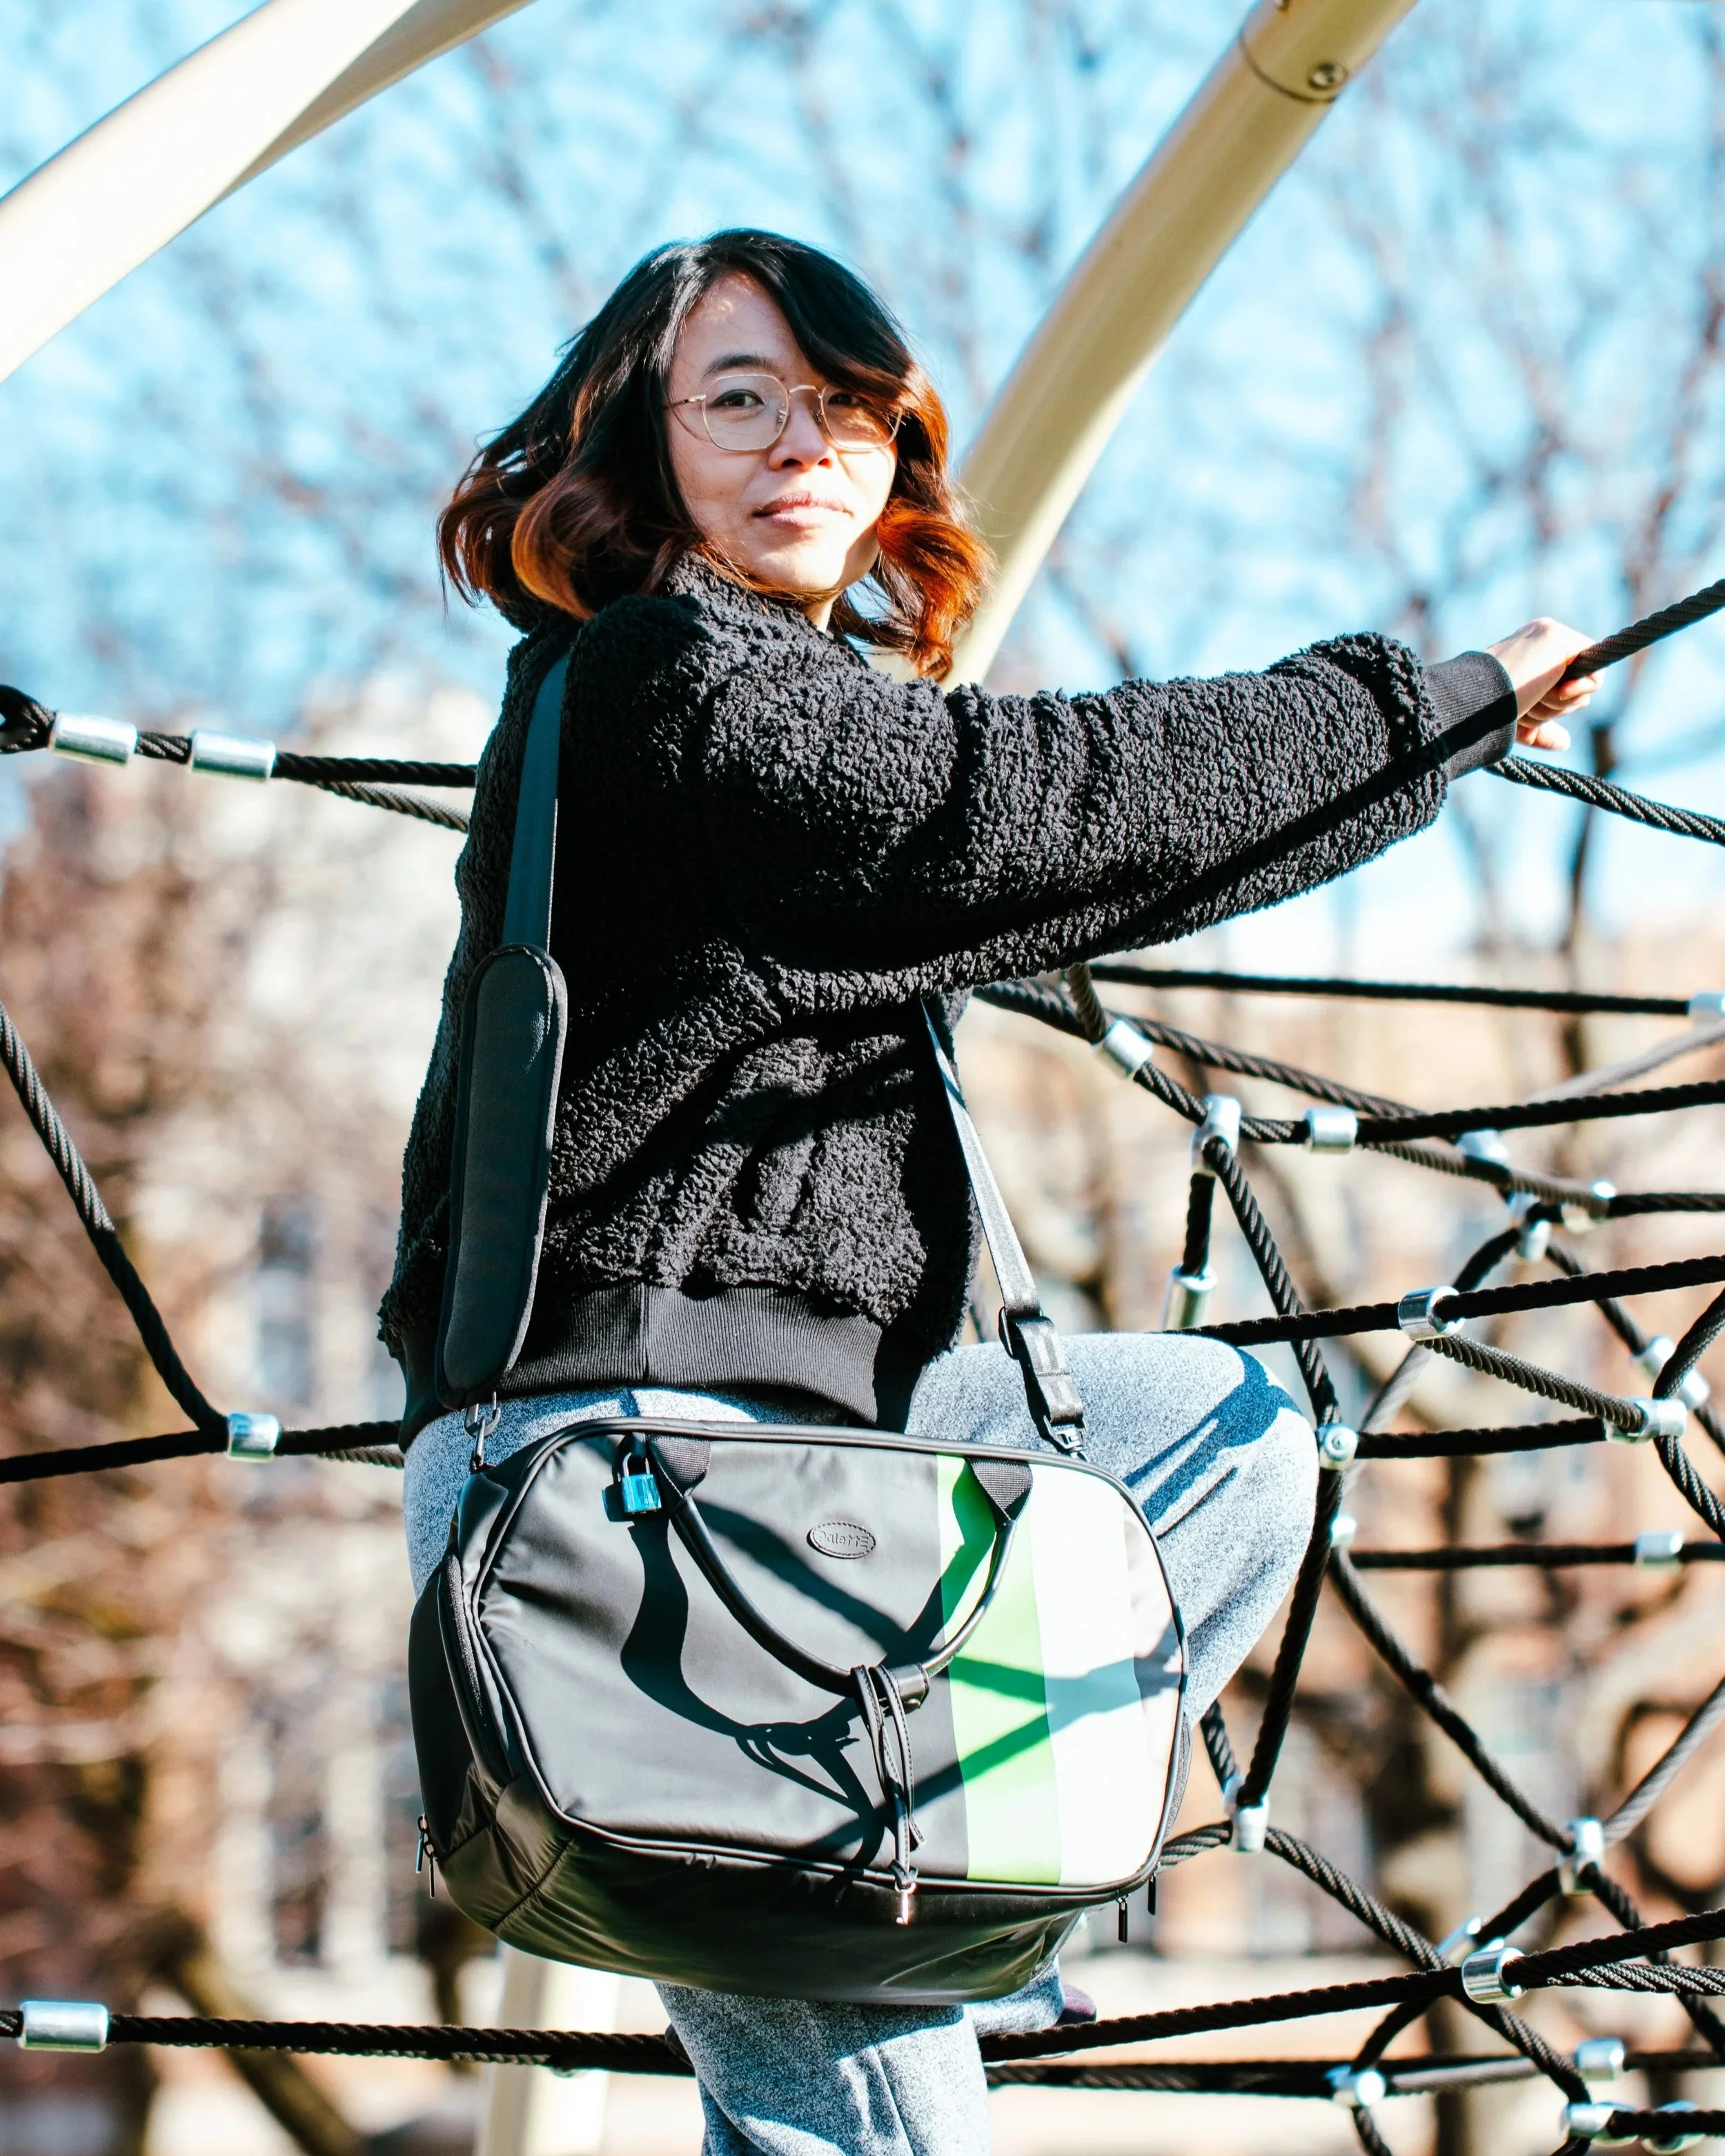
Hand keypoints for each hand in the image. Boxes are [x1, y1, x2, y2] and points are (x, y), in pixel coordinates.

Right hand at [1484, 618, 1600, 752]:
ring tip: (1532, 694)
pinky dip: (1578, 691)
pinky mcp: (1558, 639)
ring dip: (1561, 702)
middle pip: (1576, 683)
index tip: (1528, 705)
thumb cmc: (1488, 715)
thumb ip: (1543, 730)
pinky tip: (1554, 688)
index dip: (1554, 704)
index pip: (1564, 681)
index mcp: (1530, 653)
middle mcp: (1541, 639)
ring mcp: (1551, 635)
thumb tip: (1565, 742)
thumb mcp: (1521, 720)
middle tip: (1528, 700)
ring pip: (1585, 682)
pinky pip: (1594, 675)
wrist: (1477, 703)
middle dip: (1556, 706)